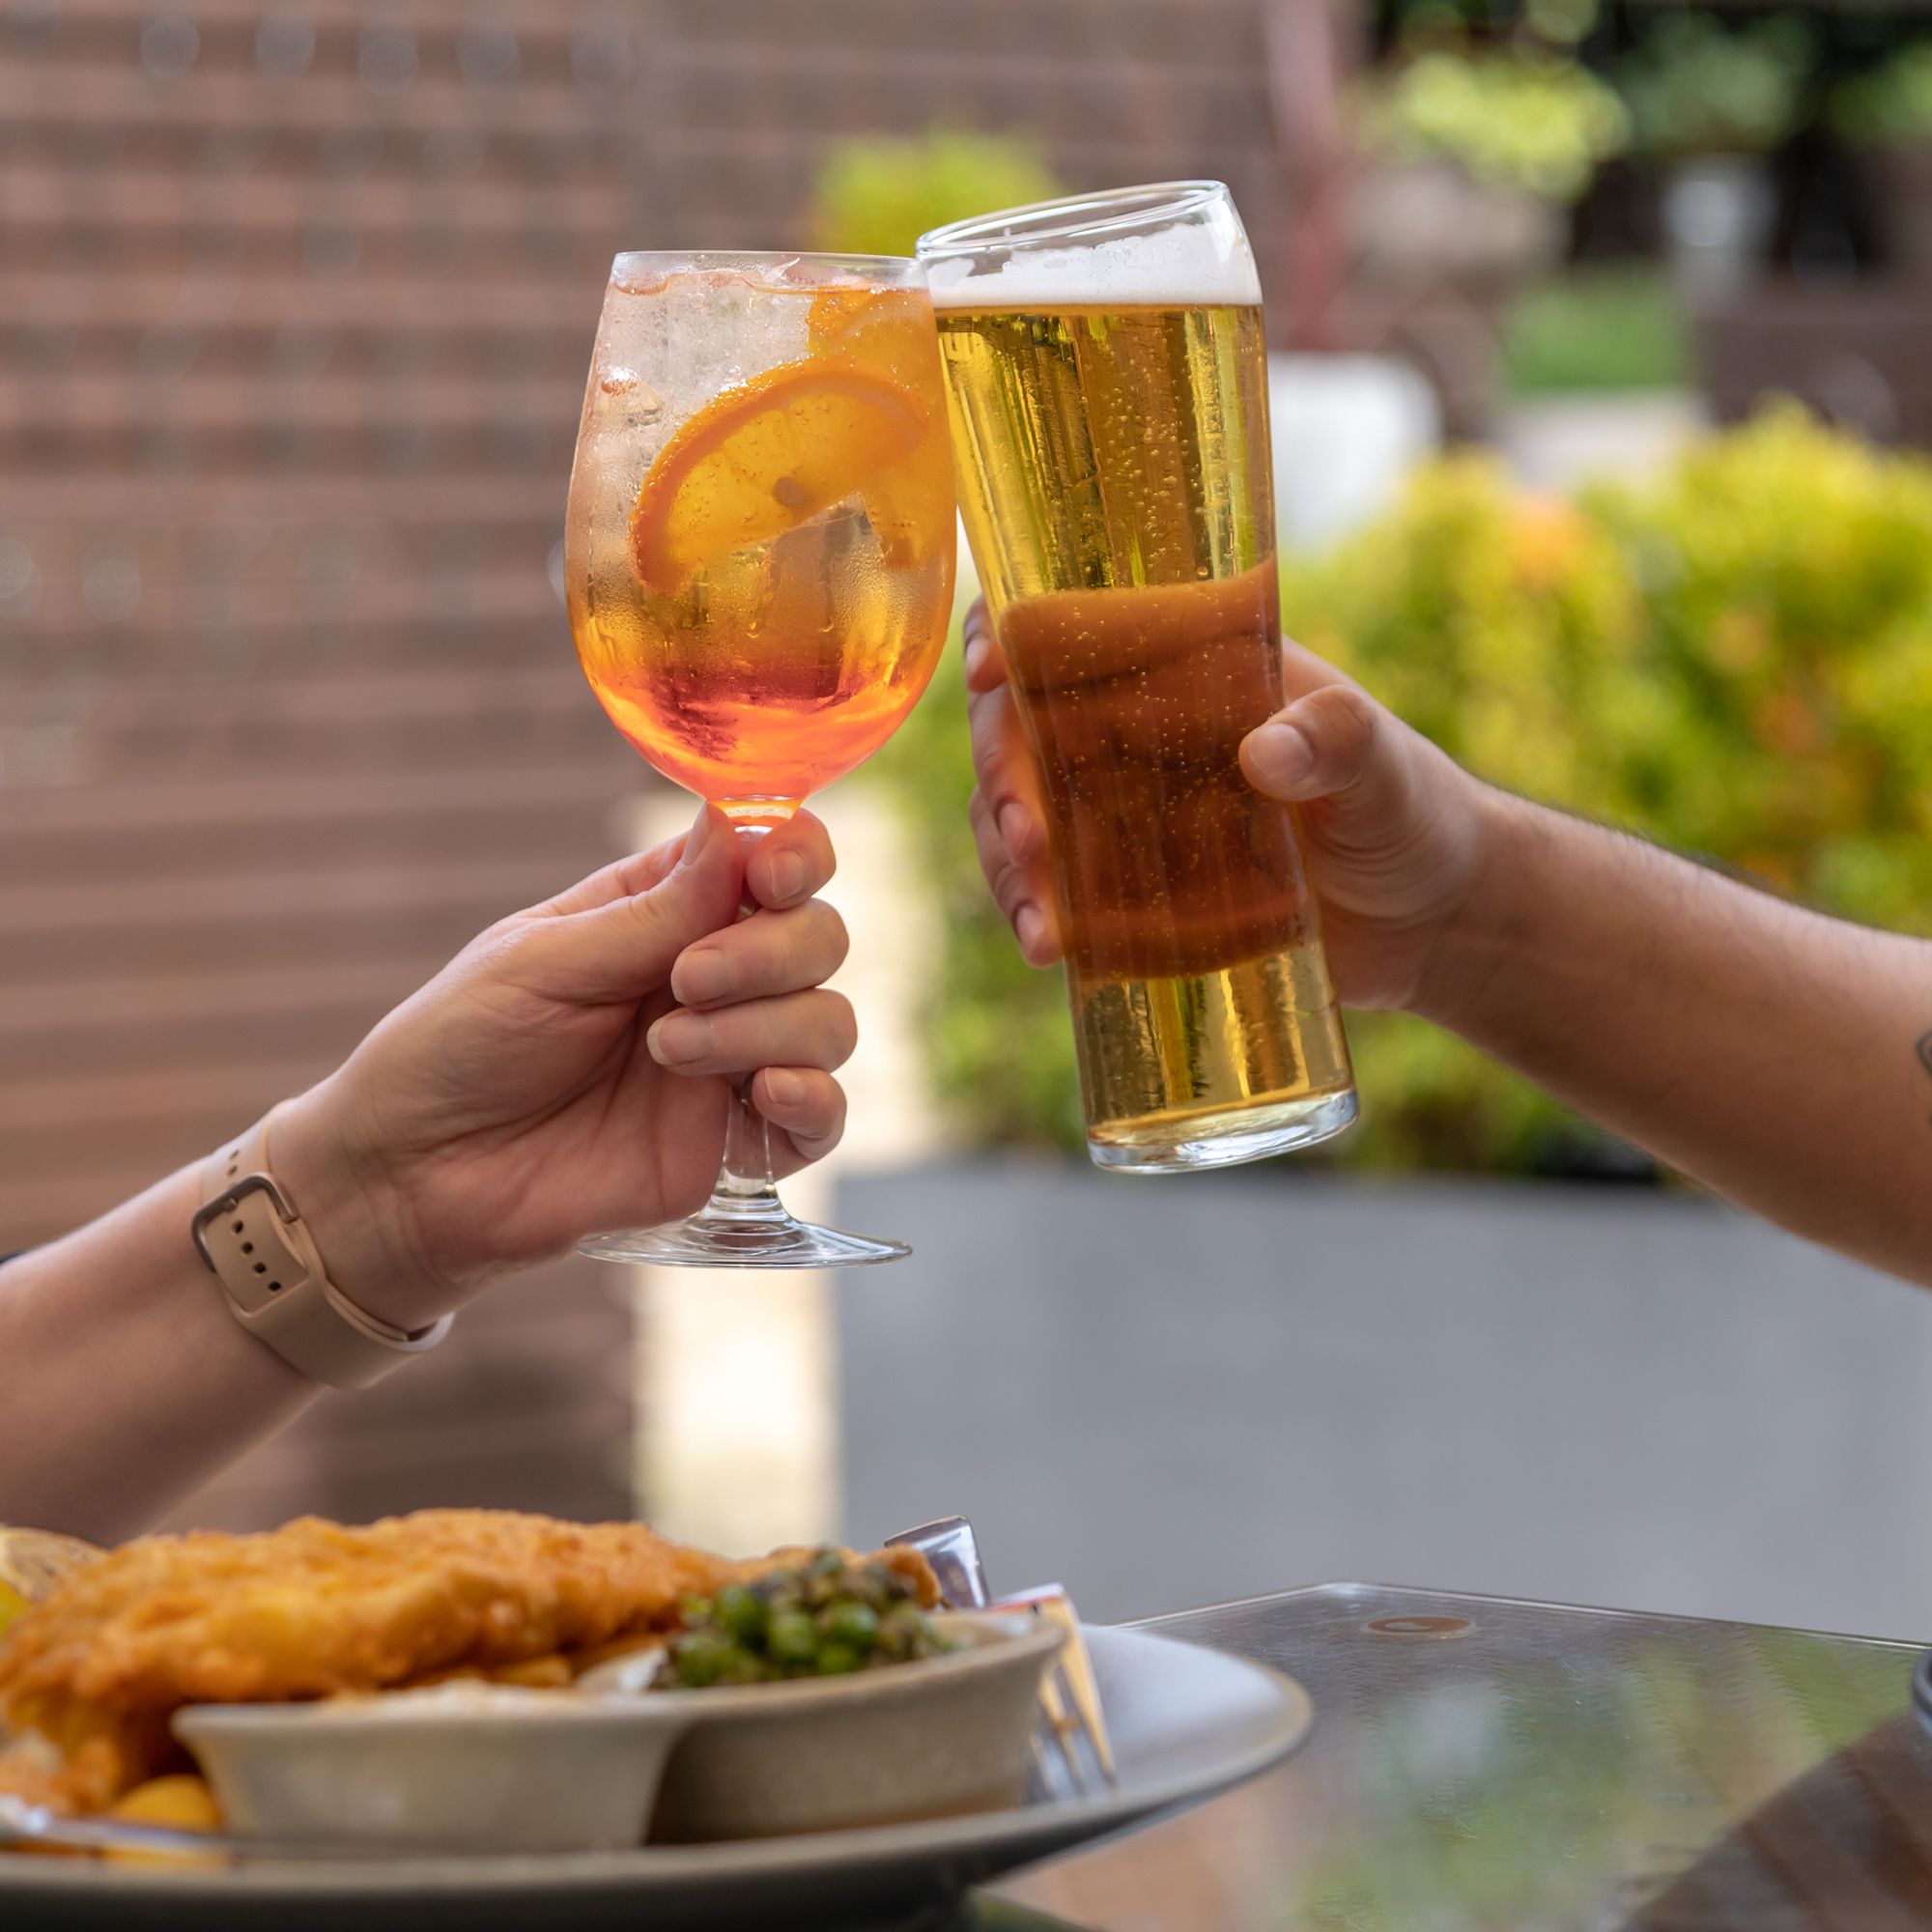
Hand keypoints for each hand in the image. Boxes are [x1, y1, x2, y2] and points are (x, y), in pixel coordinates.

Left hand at [272, 804, 854, 1328]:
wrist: (417, 1178)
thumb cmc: (459, 1046)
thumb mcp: (544, 960)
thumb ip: (655, 910)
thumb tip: (743, 823)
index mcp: (664, 909)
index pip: (772, 858)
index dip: (795, 854)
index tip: (770, 875)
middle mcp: (715, 978)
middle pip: (817, 936)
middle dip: (771, 951)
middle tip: (686, 981)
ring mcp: (730, 1063)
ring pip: (830, 1021)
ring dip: (770, 1025)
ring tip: (671, 1049)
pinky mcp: (732, 1146)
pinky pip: (823, 1119)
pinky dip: (816, 1100)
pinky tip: (768, 1095)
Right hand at [963, 596, 1501, 1014]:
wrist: (1431, 924)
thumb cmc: (1413, 813)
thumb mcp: (1386, 768)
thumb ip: (1339, 741)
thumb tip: (1262, 753)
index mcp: (1187, 672)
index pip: (1074, 629)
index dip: (1012, 635)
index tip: (993, 668)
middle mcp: (1137, 738)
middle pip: (1021, 731)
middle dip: (1003, 776)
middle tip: (1028, 837)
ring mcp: (1124, 818)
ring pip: (1021, 818)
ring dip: (1007, 862)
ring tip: (1037, 920)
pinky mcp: (1129, 895)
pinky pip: (1054, 895)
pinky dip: (1035, 917)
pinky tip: (1045, 950)